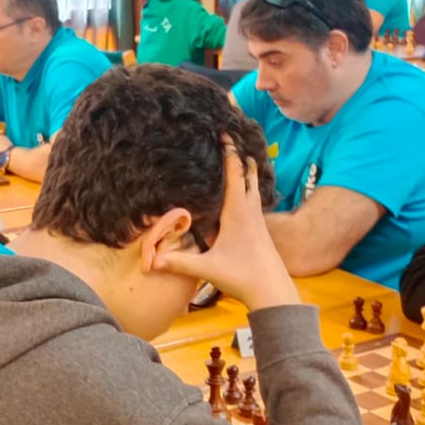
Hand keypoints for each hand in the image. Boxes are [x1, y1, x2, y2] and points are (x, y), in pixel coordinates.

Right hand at [152, 147, 299, 312]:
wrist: (273, 291)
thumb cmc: (243, 277)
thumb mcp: (208, 269)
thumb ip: (180, 263)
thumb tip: (152, 261)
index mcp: (238, 213)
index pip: (234, 174)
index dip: (229, 152)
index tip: (224, 133)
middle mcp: (250, 211)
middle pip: (248, 174)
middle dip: (240, 154)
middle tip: (232, 136)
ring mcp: (258, 220)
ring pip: (255, 186)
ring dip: (247, 170)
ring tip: (240, 155)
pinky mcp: (261, 229)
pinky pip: (255, 200)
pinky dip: (250, 187)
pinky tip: (244, 192)